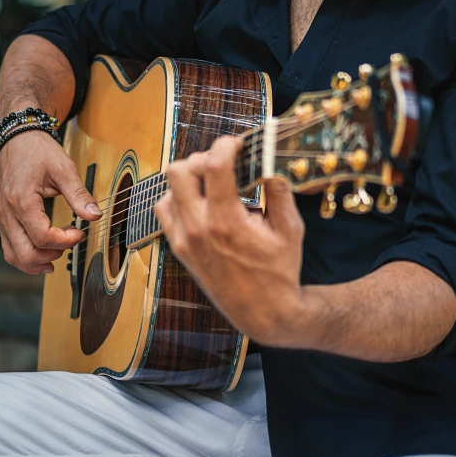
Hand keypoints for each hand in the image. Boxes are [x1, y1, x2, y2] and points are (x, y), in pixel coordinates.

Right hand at [0, 131, 101, 273]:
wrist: (17, 138)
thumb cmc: (38, 151)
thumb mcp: (64, 169)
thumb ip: (79, 195)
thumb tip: (95, 215)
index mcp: (21, 201)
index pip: (43, 237)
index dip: (65, 241)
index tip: (80, 232)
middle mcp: (7, 213)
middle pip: (25, 254)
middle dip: (52, 255)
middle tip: (70, 242)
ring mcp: (1, 218)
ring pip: (13, 255)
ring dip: (37, 262)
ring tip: (58, 254)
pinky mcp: (2, 218)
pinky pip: (9, 247)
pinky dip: (26, 256)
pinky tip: (43, 254)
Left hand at [154, 136, 305, 345]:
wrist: (263, 312)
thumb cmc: (279, 271)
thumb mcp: (290, 229)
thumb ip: (279, 190)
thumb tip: (270, 161)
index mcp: (227, 221)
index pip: (214, 166)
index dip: (225, 145)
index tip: (237, 144)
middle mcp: (199, 229)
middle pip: (179, 171)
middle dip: (202, 158)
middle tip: (223, 164)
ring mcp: (184, 240)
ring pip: (168, 188)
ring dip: (189, 178)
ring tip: (212, 183)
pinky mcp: (179, 248)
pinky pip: (164, 210)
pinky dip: (178, 198)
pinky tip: (201, 202)